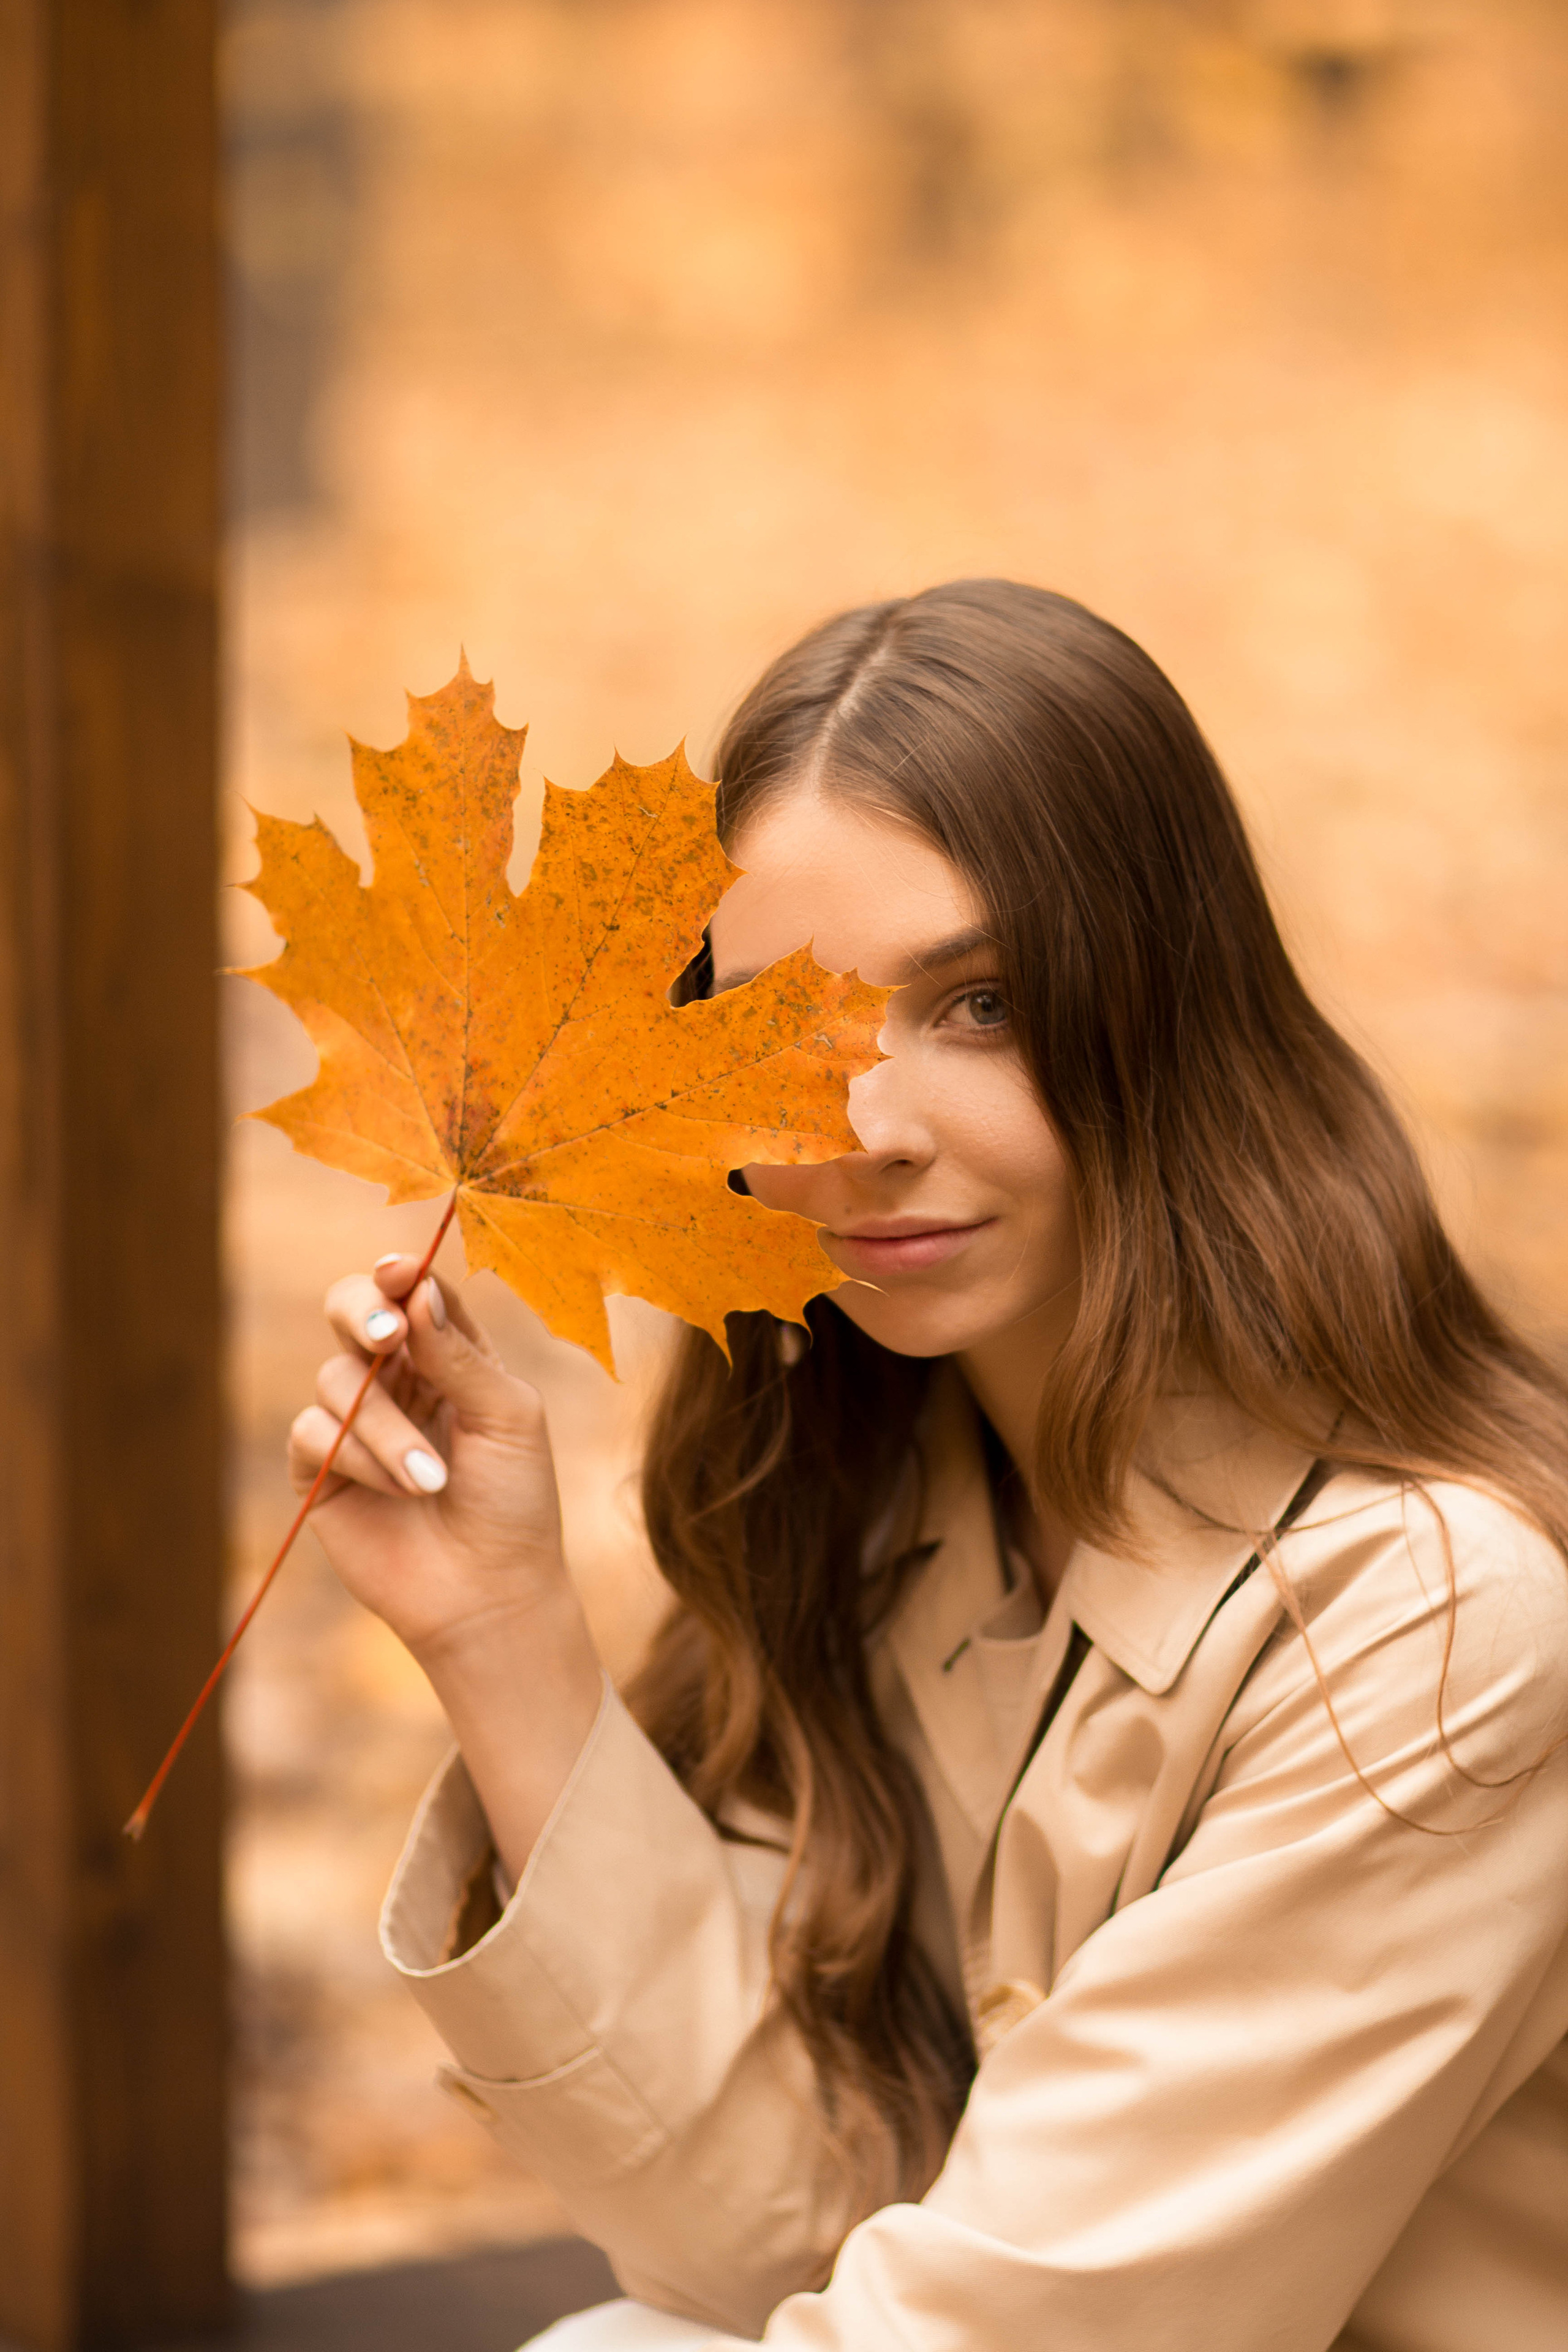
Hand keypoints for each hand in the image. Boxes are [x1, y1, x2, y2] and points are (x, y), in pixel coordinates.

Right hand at [290, 1255, 604, 1880]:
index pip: (415, 1295)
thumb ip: (459, 1354)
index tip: (398, 1271)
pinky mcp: (320, 1470)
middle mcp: (398, 1381)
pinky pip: (312, 1432)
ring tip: (433, 1480)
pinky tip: (400, 1490)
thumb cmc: (515, 1504)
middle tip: (386, 1335)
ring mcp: (355, 1423)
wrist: (489, 1594)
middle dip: (360, 1313)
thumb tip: (415, 1287)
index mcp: (450, 1358)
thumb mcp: (507, 1417)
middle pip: (352, 1312)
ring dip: (386, 1427)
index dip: (400, 1276)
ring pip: (336, 1379)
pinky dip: (358, 1456)